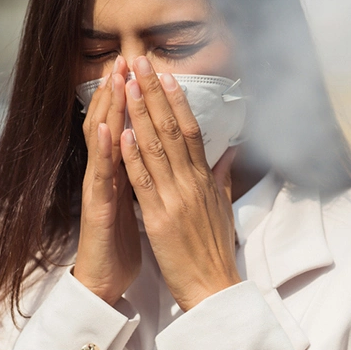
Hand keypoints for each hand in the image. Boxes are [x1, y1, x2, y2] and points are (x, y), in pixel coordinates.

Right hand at [75, 55, 141, 305]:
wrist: (105, 278)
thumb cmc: (123, 239)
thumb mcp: (143, 200)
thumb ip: (151, 174)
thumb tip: (165, 154)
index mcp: (126, 170)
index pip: (131, 126)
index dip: (139, 98)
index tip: (149, 70)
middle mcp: (109, 173)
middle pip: (113, 124)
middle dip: (120, 92)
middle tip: (126, 59)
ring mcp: (100, 189)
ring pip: (103, 143)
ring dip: (107, 110)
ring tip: (113, 80)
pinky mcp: (96, 209)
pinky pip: (100, 177)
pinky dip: (103, 152)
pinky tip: (106, 130)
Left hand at [119, 55, 241, 311]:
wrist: (214, 287)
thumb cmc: (216, 249)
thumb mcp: (223, 207)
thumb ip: (222, 176)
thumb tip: (227, 152)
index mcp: (205, 179)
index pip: (191, 130)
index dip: (177, 100)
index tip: (166, 75)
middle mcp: (192, 182)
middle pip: (172, 129)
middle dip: (155, 93)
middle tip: (142, 62)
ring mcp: (176, 198)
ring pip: (156, 148)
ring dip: (140, 113)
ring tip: (129, 84)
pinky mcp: (160, 218)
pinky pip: (144, 181)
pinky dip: (133, 156)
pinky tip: (123, 132)